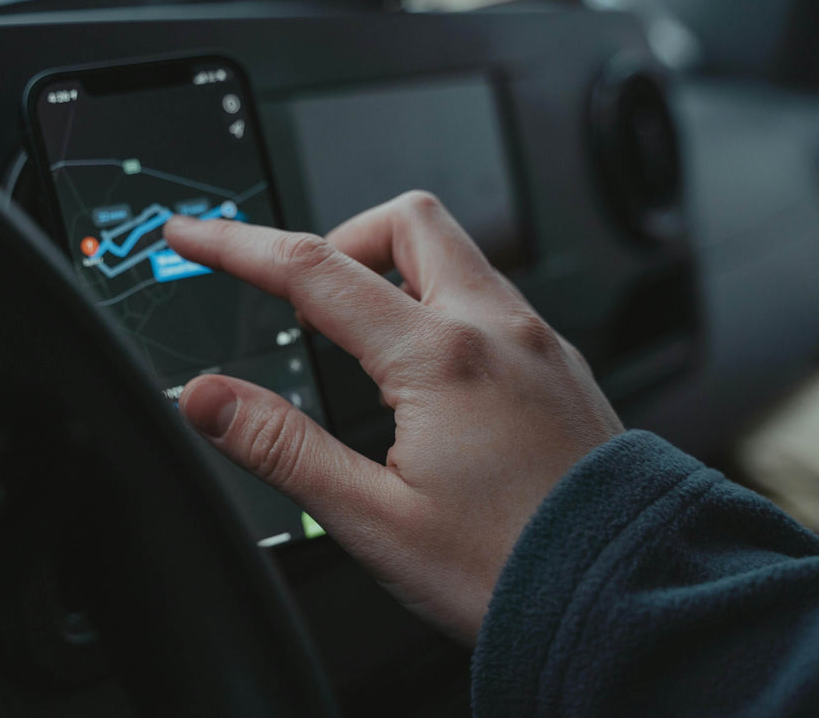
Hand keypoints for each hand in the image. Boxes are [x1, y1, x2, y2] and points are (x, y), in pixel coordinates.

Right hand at [164, 191, 622, 645]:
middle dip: (340, 237)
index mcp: (443, 359)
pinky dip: (440, 305)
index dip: (238, 246)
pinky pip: (490, 298)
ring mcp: (538, 342)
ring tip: (360, 341)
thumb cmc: (509, 569)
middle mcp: (499, 330)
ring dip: (394, 270)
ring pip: (455, 254)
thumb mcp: (372, 518)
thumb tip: (208, 398)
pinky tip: (427, 374)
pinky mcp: (559, 366)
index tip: (195, 233)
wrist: (623, 598)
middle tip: (304, 296)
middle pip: (406, 221)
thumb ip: (280, 447)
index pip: (315, 271)